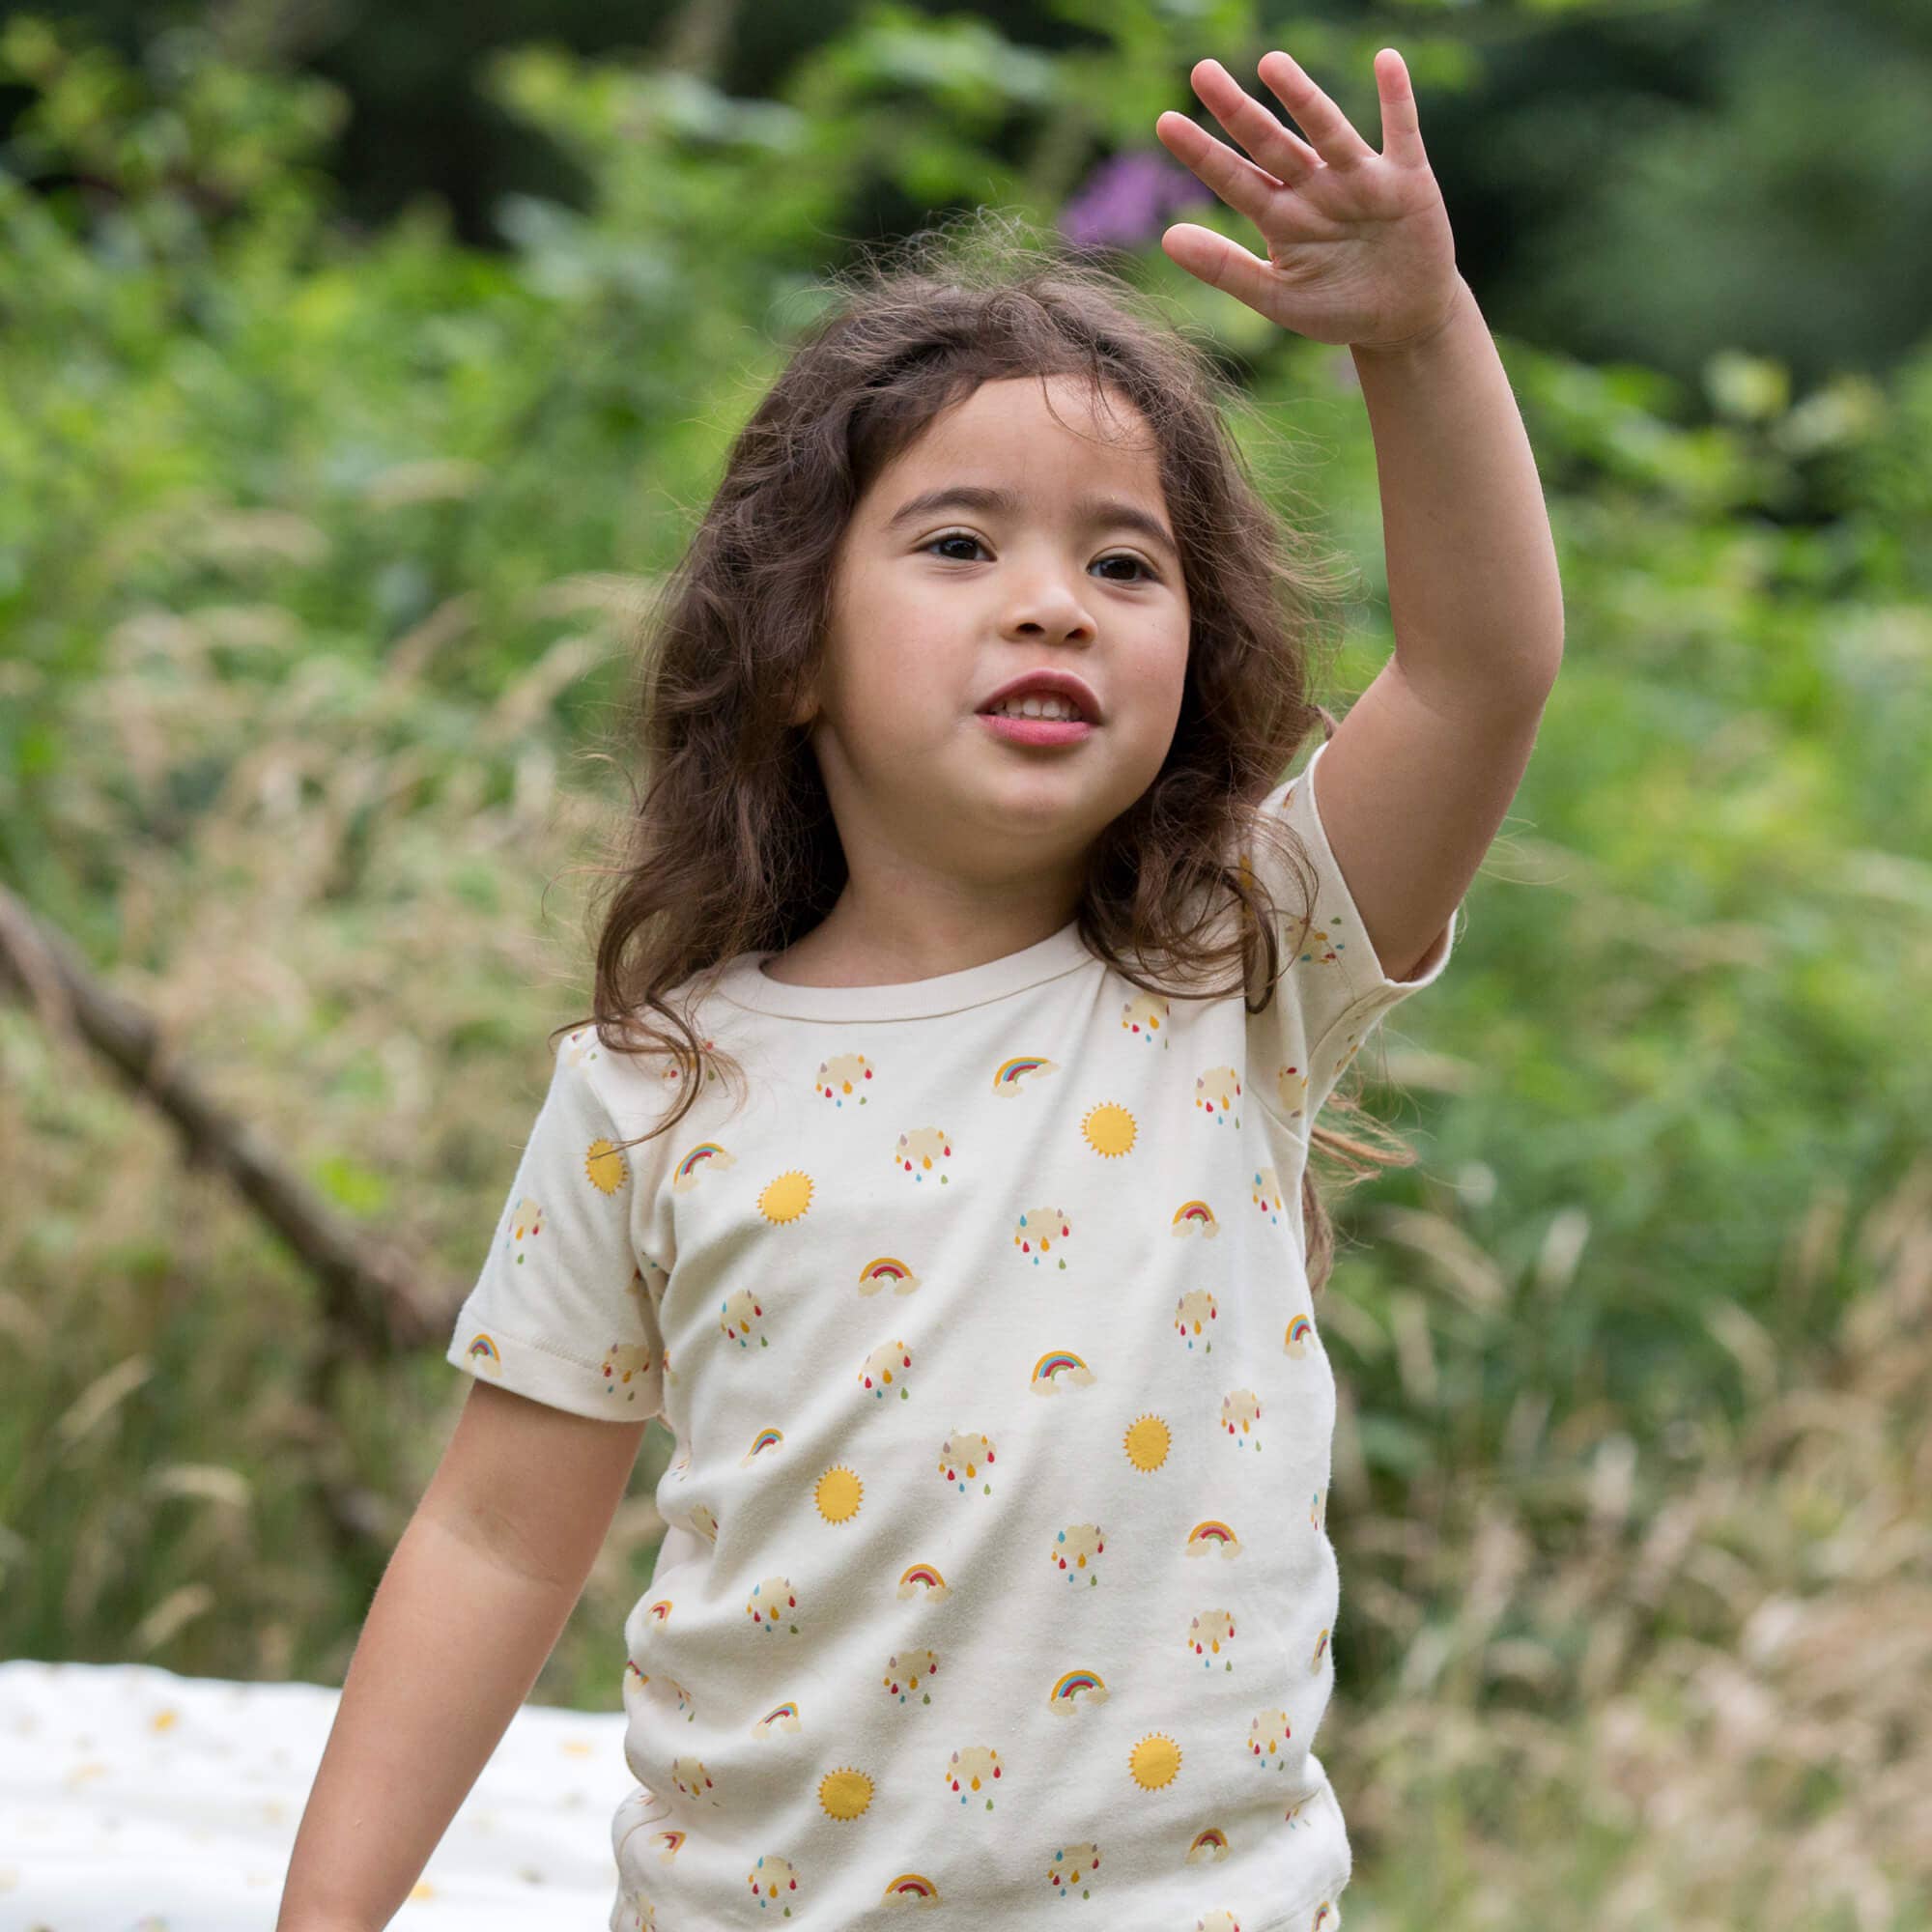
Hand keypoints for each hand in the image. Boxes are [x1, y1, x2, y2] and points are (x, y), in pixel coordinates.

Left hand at [1154, 49, 1461, 352]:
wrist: (1403, 320)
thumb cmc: (1337, 307)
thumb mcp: (1276, 296)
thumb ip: (1225, 268)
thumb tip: (1167, 237)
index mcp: (1281, 218)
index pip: (1234, 180)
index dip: (1202, 154)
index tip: (1165, 122)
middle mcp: (1315, 189)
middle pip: (1271, 145)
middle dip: (1238, 112)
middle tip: (1202, 72)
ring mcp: (1359, 180)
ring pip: (1327, 132)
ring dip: (1301, 98)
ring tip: (1271, 64)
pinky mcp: (1407, 180)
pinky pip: (1402, 132)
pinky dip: (1397, 98)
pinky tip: (1386, 60)